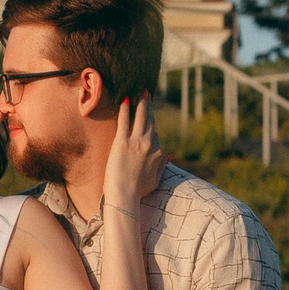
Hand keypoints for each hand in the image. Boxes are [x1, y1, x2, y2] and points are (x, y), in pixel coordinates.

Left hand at [101, 94, 163, 215]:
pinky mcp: (121, 142)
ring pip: (141, 117)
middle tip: (147, 95)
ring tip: (140, 93)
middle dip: (149, 107)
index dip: (152, 127)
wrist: (125, 196)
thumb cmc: (139, 191)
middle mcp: (150, 144)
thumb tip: (167, 155)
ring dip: (141, 103)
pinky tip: (124, 101)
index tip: (148, 118)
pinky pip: (124, 121)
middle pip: (151, 121)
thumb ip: (161, 166)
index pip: (156, 134)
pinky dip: (125, 109)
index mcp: (158, 153)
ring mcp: (136, 142)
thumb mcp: (156, 180)